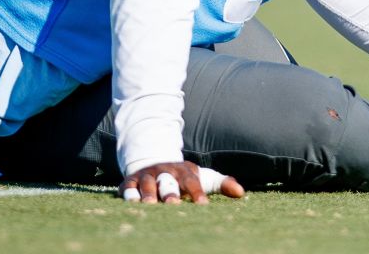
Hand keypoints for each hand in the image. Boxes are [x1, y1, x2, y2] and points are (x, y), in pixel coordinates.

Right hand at [119, 161, 243, 204]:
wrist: (154, 162)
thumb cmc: (183, 178)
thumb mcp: (202, 177)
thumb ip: (221, 184)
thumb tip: (241, 193)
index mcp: (184, 171)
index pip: (192, 181)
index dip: (197, 192)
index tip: (203, 205)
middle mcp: (164, 171)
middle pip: (167, 181)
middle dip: (170, 192)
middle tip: (173, 204)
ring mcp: (146, 175)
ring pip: (147, 184)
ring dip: (148, 194)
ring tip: (150, 205)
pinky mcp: (130, 181)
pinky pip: (127, 187)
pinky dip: (128, 193)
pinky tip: (131, 202)